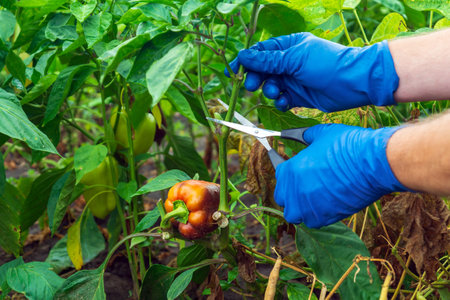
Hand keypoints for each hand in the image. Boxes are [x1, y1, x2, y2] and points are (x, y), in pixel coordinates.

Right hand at [225, 33, 398, 111]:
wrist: (353, 83)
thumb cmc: (326, 64)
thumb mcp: (294, 59)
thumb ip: (268, 60)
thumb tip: (244, 56)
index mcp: (288, 46)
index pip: (260, 52)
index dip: (245, 61)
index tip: (231, 71)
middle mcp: (289, 63)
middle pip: (263, 71)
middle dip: (256, 79)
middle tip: (253, 86)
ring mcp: (294, 80)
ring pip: (270, 86)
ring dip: (269, 91)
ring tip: (275, 92)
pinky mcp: (299, 96)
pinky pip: (281, 100)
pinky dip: (279, 102)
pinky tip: (284, 102)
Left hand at [274, 124, 409, 227]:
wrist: (373, 163)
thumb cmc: (348, 145)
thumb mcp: (322, 134)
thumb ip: (305, 136)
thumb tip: (299, 135)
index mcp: (291, 170)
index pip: (279, 173)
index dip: (286, 170)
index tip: (292, 169)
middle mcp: (295, 191)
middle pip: (282, 197)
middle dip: (290, 191)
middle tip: (302, 184)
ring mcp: (309, 207)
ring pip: (294, 214)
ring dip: (300, 207)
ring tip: (311, 198)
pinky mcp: (326, 217)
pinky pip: (313, 221)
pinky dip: (315, 215)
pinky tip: (324, 204)